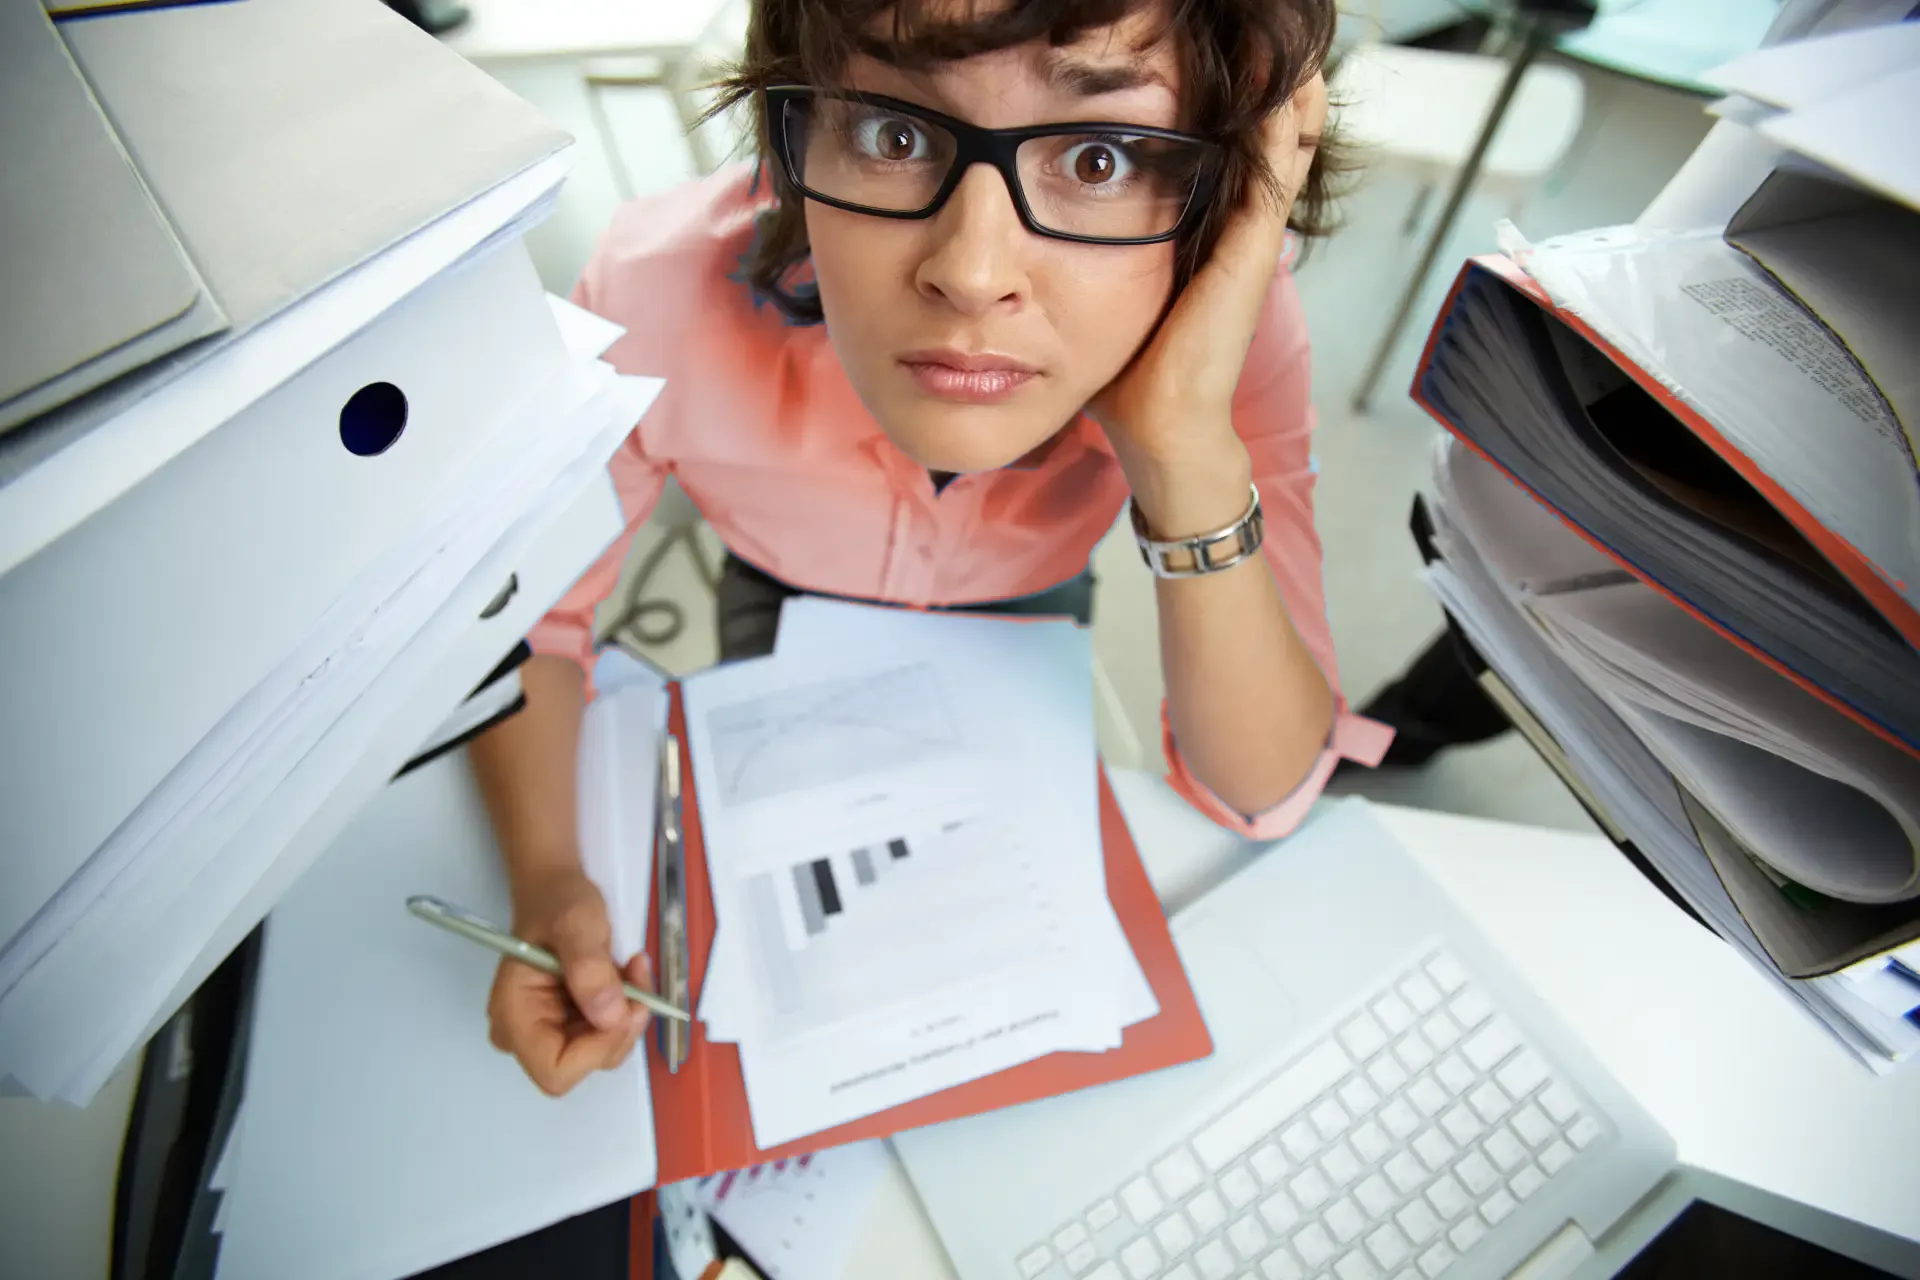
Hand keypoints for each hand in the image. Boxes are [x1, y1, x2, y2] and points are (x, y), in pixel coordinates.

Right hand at [488, 869, 651, 1095]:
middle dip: (620, 1027)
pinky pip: (607, 1033)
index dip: (598, 1050)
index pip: (556, 1072)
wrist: (555, 888)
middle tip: (638, 977)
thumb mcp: (577, 924)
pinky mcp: (569, 1024)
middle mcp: (525, 1035)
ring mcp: (547, 1031)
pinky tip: (628, 974)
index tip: (626, 1006)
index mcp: (514, 1017)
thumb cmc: (557, 901)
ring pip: (602, 1051)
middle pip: (583, 1065)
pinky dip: (626, 1008)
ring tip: (633, 968)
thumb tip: (610, 1017)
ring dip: (628, 1013)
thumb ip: (589, 969)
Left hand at [1089, 73, 1327, 486]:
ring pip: (1282, 147)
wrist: (1159, 426)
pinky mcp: (1251, 255)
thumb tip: (1037, 235)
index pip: (1227, 151)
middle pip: (1267, 137)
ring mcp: (1248, 241)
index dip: (1228, 104)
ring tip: (1286, 43)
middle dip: (1267, 84)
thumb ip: (1089, 259)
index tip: (1214, 58)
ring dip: (1287, 93)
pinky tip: (1286, 87)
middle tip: (1267, 35)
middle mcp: (1234, 231)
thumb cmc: (1131, 373)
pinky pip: (1272, 177)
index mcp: (1204, 235)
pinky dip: (1281, 129)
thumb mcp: (1104, 294)